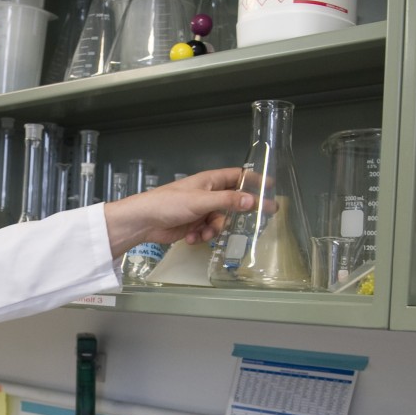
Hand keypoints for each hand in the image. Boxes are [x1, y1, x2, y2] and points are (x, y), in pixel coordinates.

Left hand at [102, 167, 252, 255]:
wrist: (144, 222)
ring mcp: (200, 210)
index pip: (237, 177)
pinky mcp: (192, 225)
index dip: (254, 181)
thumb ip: (228, 201)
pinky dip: (201, 236)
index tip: (271, 187)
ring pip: (220, 222)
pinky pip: (207, 232)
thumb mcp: (202, 201)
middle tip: (257, 223)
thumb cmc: (170, 204)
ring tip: (202, 234)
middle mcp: (207, 194)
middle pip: (232, 203)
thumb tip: (253, 200)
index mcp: (210, 181)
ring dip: (213, 230)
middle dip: (236, 215)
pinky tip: (190, 237)